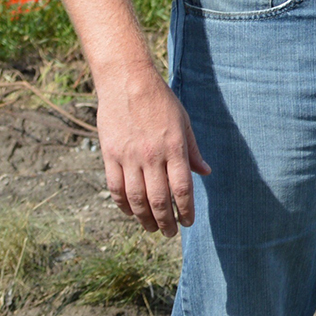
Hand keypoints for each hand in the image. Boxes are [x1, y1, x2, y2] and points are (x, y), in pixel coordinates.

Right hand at [95, 65, 209, 232]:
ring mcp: (128, 157)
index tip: (188, 222)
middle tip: (169, 233)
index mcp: (174, 148)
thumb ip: (193, 151)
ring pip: (135, 199)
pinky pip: (115, 188)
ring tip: (152, 228)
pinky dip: (123, 204)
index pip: (182, 189)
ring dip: (144, 218)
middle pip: (158, 199)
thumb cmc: (161, 101)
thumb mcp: (184, 122)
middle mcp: (151, 156)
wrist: (128, 82)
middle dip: (165, 221)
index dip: (185, 210)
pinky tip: (131, 212)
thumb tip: (205, 173)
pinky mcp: (110, 155)